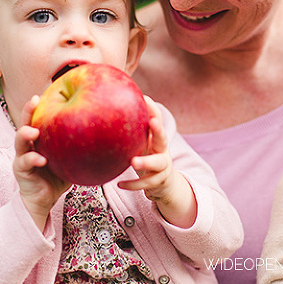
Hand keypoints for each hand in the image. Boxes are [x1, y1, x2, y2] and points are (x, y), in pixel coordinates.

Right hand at [12, 95, 70, 231]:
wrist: (45, 199)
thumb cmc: (60, 175)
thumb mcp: (71, 158)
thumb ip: (81, 145)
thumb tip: (110, 132)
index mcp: (40, 138)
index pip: (40, 116)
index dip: (44, 103)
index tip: (49, 88)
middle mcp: (29, 144)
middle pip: (25, 122)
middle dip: (28, 110)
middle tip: (35, 99)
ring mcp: (22, 156)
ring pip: (19, 142)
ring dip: (24, 134)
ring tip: (33, 130)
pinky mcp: (20, 171)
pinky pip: (25, 163)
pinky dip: (33, 160)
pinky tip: (42, 160)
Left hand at [118, 96, 196, 227]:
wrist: (164, 182)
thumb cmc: (149, 156)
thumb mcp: (144, 142)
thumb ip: (136, 127)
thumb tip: (118, 104)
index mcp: (157, 138)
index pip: (157, 120)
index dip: (153, 110)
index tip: (145, 99)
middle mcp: (163, 150)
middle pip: (163, 138)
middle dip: (159, 129)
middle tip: (152, 122)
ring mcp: (162, 166)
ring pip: (157, 163)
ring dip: (146, 162)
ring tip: (133, 162)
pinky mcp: (158, 181)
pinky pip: (146, 183)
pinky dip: (133, 184)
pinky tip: (119, 184)